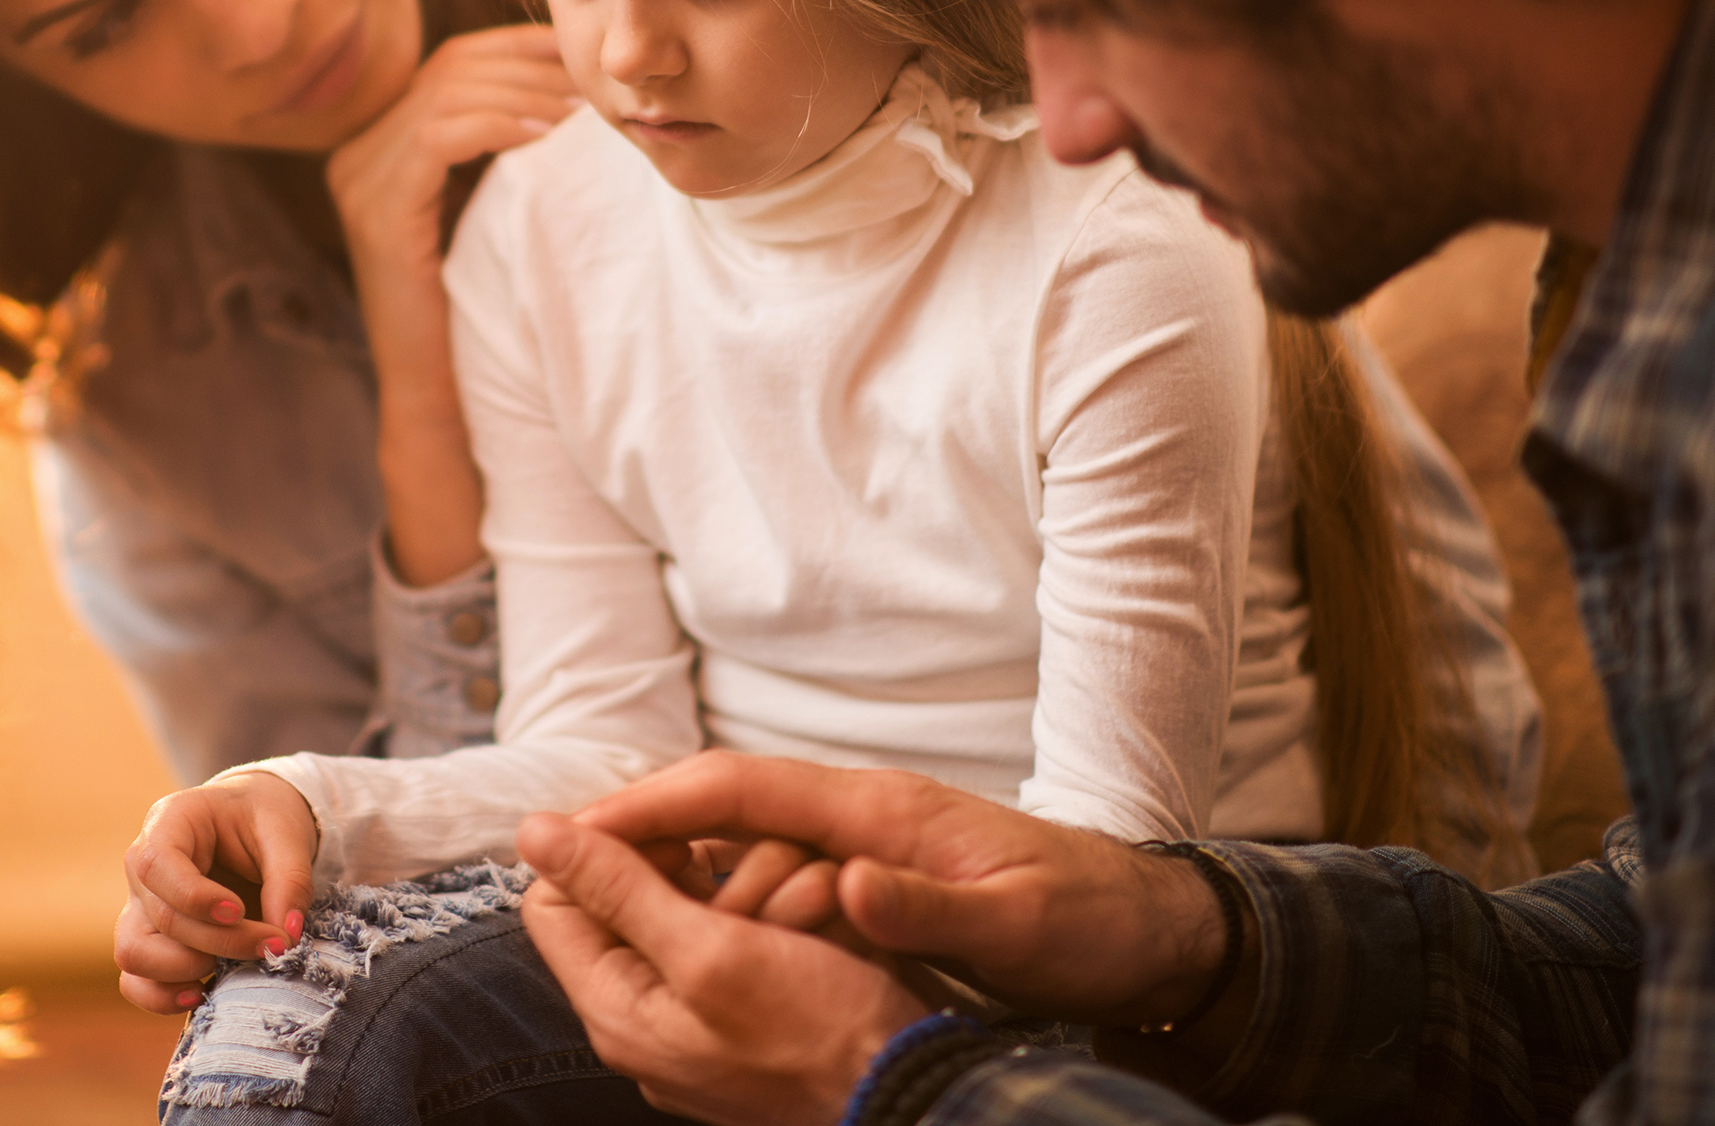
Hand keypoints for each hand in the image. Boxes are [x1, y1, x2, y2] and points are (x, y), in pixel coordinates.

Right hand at [114, 772, 318, 1015]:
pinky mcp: (150, 941)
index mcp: (169, 823)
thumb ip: (291, 879)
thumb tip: (288, 934)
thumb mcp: (285, 832)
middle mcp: (143, 867)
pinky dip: (163, 997)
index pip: (157, 865)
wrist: (255, 824)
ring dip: (185, 971)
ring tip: (233, 967)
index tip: (239, 911)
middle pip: (161, 917)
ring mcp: (141, 907)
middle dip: (219, 942)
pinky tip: (204, 993)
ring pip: (134, 954)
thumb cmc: (264, 819)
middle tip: (272, 945)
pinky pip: (135, 980)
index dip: (194, 898)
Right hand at [325, 24, 573, 362]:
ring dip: (523, 94)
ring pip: (446, 95)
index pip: (449, 62)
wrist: (439, 392)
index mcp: (375, 147)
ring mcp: (359, 184)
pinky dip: (496, 126)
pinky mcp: (378, 216)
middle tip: (589, 84)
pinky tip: (542, 137)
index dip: (515, 46)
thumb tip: (567, 91)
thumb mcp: (485, 208)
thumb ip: (496, 151)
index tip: (577, 51)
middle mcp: (355, 157)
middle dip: (528, 67)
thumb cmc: (477, 303)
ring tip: (577, 111)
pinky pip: (437, 139)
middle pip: (448, 70)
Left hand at [519, 811, 926, 1125]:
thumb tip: (532, 832)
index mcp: (616, 1007)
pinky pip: (740, 942)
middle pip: (631, 899)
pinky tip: (818, 923)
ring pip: (696, 909)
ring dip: (751, 890)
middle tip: (754, 884)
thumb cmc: (816, 1033)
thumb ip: (617, 889)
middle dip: (694, 871)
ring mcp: (696, 1022)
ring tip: (803, 912)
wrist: (910, 1097)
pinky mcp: (747, 1016)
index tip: (674, 835)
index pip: (555, 898)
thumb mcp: (709, 949)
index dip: (601, 850)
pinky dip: (777, 917)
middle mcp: (645, 1018)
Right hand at [568, 753, 1235, 1030]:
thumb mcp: (1020, 926)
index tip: (578, 827)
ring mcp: (871, 843)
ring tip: (602, 903)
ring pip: (745, 840)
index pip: (740, 785)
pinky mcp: (880, 878)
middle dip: (641, 830)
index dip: (653, 803)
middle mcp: (865, 814)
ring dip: (679, 865)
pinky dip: (727, 889)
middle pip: (723, 806)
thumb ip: (930, 905)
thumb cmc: (1092, 923)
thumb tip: (845, 884)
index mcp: (883, 811)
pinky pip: (778, 870)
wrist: (1154, 930)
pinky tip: (696, 923)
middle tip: (560, 874)